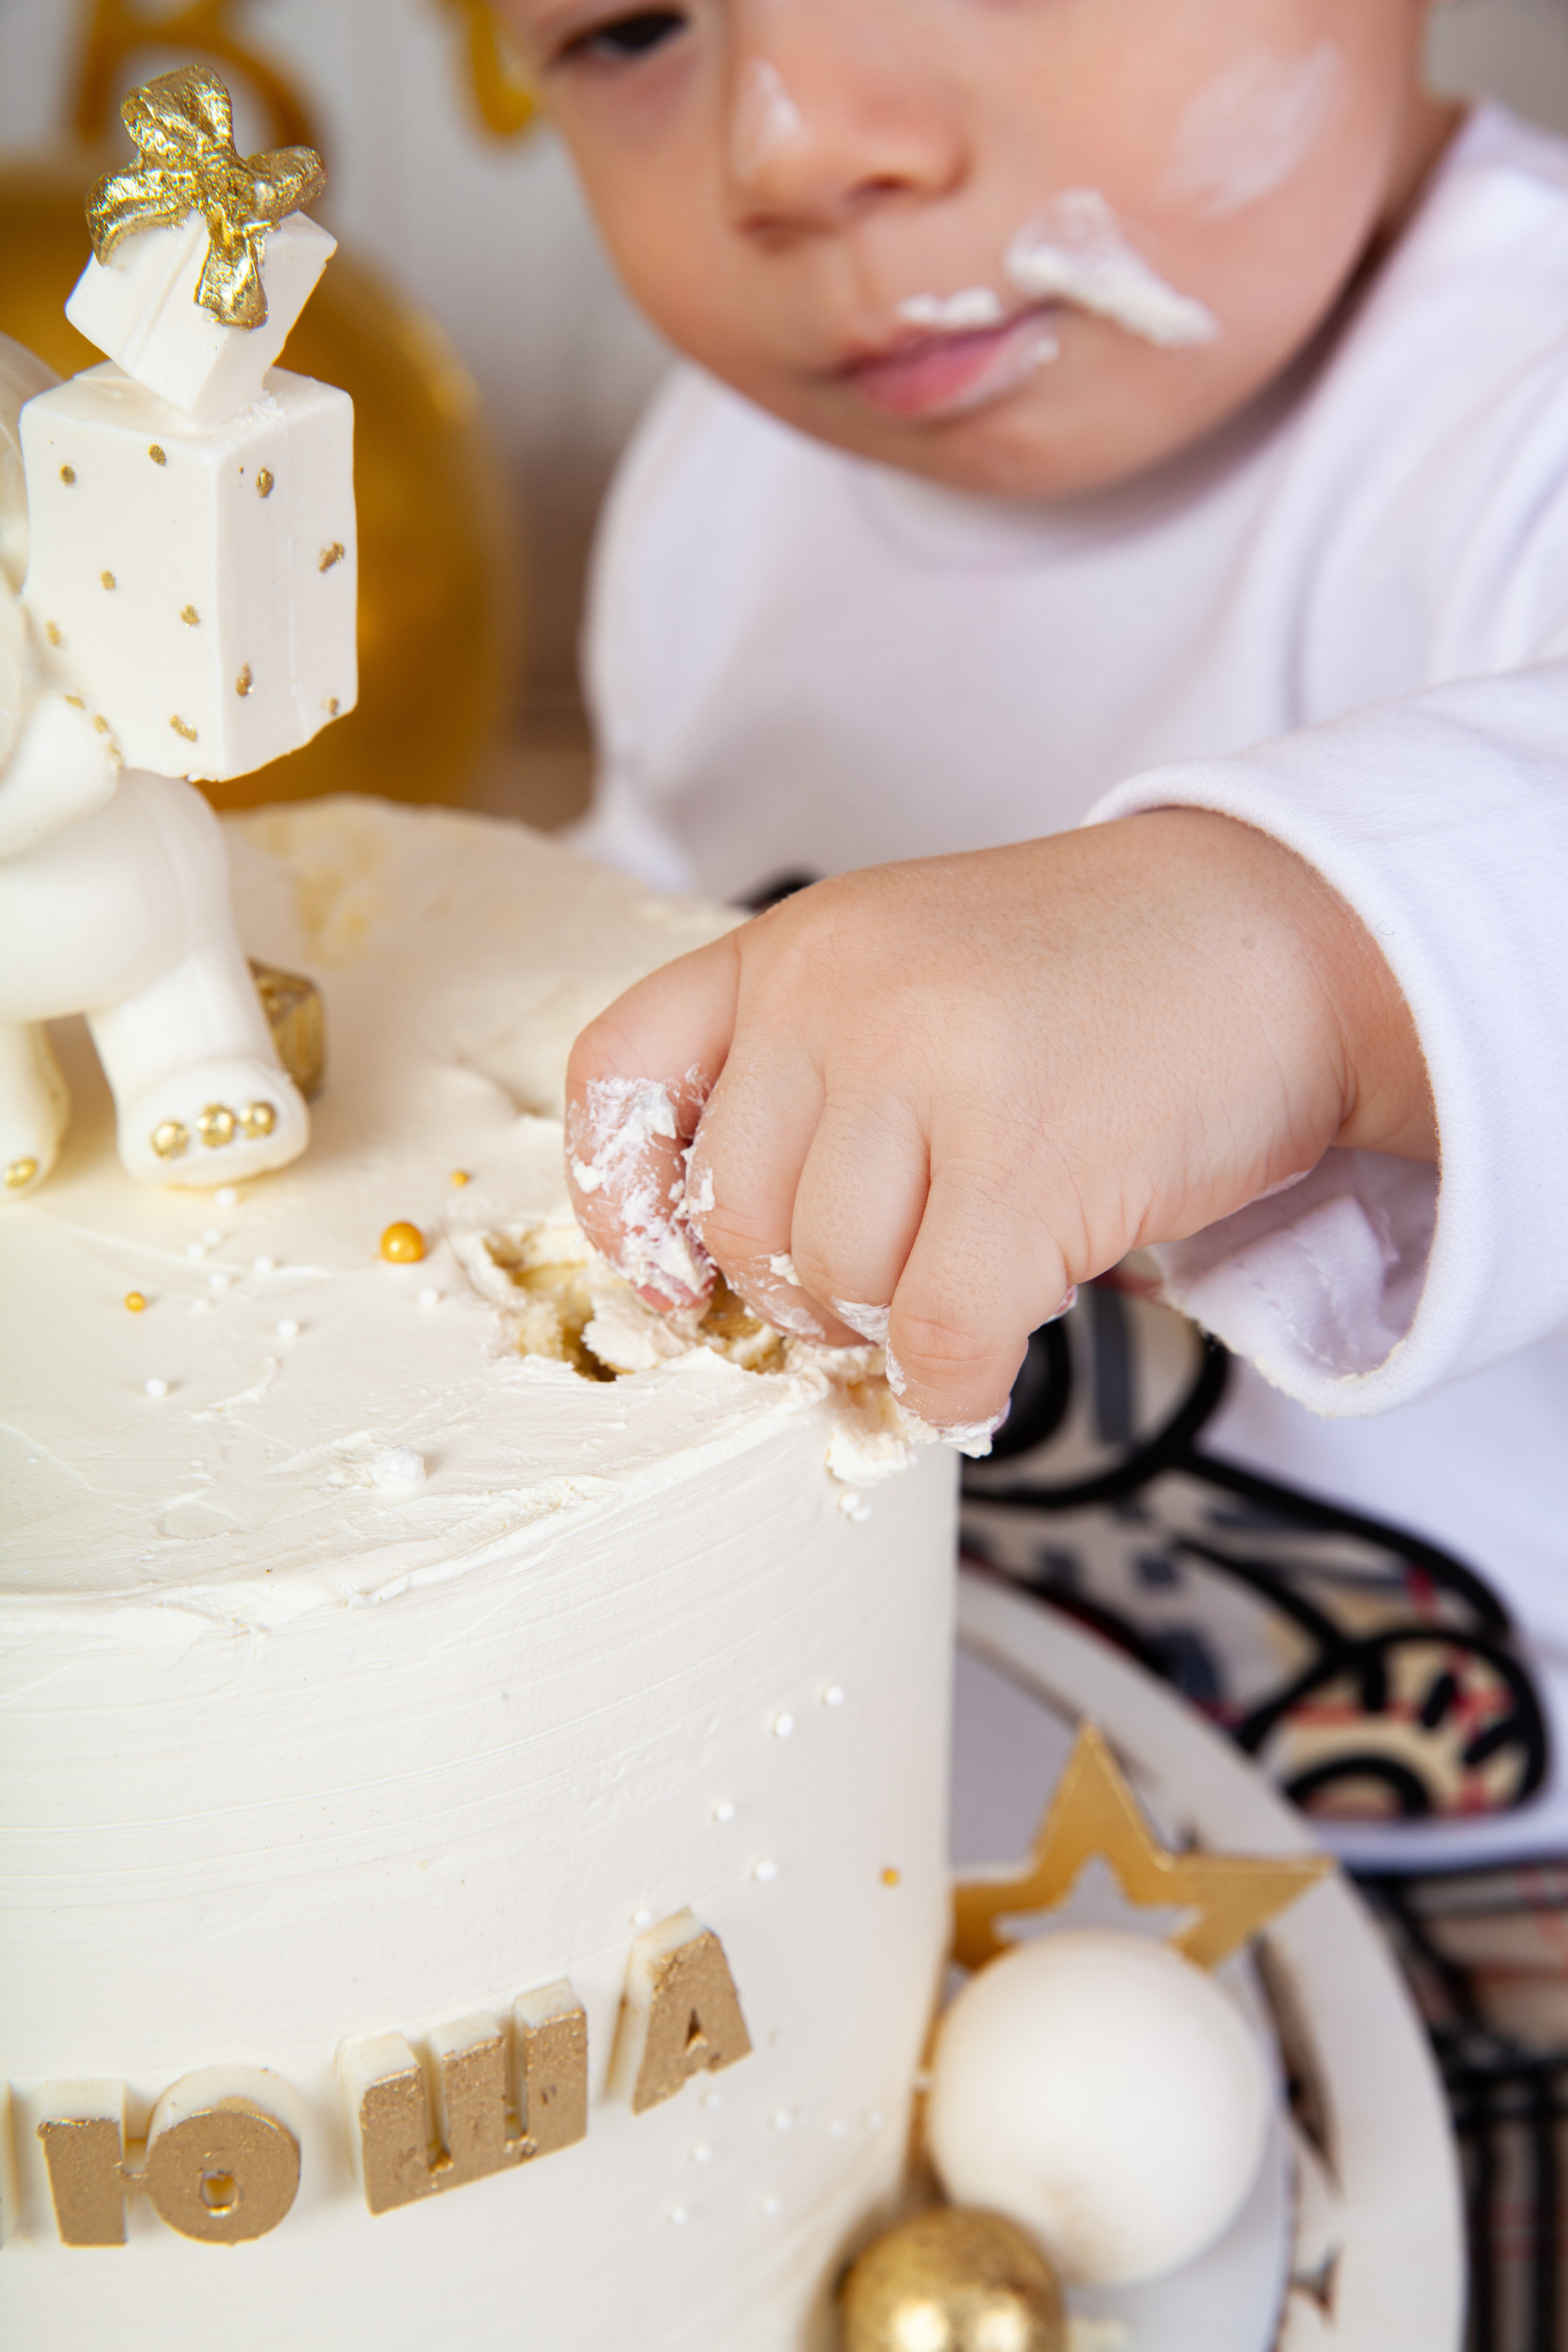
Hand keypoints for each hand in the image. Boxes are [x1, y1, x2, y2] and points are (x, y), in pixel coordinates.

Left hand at [565, 812, 1434, 1434]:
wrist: (1288, 935)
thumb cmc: (1098, 975)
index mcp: (794, 944)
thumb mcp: (911, 967)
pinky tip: (983, 1364)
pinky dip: (953, 1384)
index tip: (668, 1272)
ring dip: (888, 1327)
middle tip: (888, 1283)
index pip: (619, 1075)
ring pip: (831, 1287)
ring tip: (967, 1277)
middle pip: (732, 1221)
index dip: (622, 1200)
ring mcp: (934, 1073)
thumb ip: (808, 1072)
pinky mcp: (1029, 1164)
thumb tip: (717, 1267)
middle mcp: (842, 995)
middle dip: (801, 1288)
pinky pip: (935, 1338)